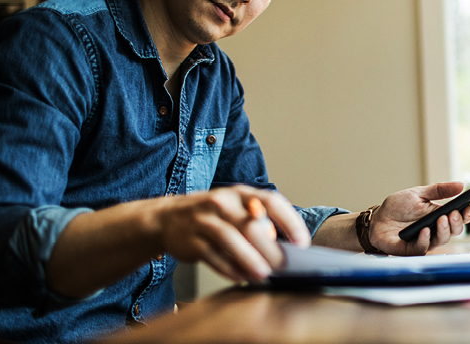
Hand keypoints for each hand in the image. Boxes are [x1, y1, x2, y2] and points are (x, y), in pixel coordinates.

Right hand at [155, 186, 309, 282]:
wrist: (168, 218)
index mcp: (240, 193)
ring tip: (263, 275)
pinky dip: (228, 268)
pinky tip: (240, 277)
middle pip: (251, 224)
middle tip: (283, 266)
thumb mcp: (235, 209)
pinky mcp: (191, 239)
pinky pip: (212, 256)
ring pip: (230, 239)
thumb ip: (258, 223)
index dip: (289, 221)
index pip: (271, 201)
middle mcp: (222, 202)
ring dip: (249, 259)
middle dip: (270, 248)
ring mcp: (204, 219)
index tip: (302, 242)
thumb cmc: (212, 216)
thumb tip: (286, 249)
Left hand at [369, 182, 469, 255]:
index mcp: (439, 216)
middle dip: (456, 222)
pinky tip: (425, 230)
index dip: (466, 214)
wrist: (377, 219)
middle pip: (454, 230)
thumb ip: (439, 190)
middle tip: (453, 213)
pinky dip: (425, 239)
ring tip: (441, 219)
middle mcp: (436, 230)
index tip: (468, 207)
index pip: (458, 218)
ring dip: (444, 230)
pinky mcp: (412, 250)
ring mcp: (426, 241)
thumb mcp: (418, 193)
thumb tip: (461, 184)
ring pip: (442, 240)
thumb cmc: (398, 207)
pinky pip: (422, 248)